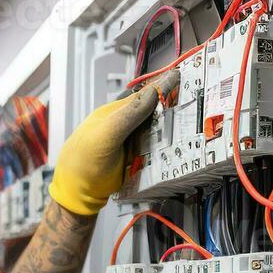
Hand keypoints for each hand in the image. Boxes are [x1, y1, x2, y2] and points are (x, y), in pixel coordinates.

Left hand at [48, 68, 181, 215]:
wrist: (77, 195)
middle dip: (172, 106)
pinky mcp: (138, 160)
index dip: (161, 87)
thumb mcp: (105, 136)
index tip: (181, 77)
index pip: (144, 95)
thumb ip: (128, 114)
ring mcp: (133, 143)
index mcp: (116, 113)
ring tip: (193, 122)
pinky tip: (180, 145)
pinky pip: (157, 150)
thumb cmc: (83, 162)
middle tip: (195, 101)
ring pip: (158, 131)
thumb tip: (153, 92)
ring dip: (173, 128)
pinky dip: (168, 147)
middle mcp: (126, 125)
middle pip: (154, 112)